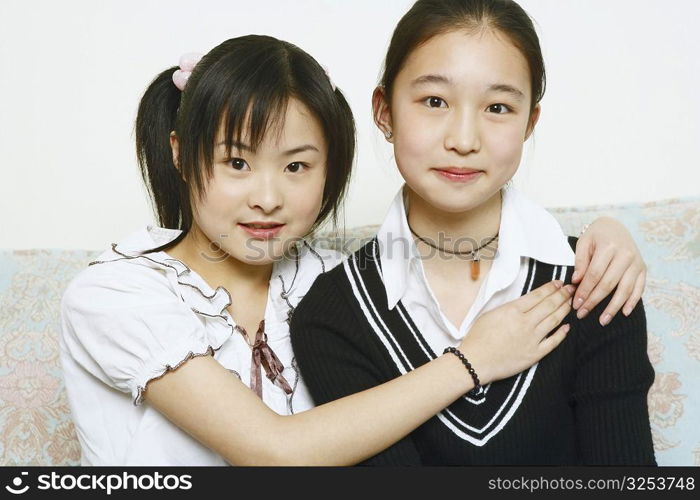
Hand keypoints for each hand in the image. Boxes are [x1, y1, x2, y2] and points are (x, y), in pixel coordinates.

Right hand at [458, 280, 573, 385]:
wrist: (475, 361)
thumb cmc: (478, 338)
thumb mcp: (491, 314)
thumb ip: (509, 308)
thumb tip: (524, 304)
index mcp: (513, 310)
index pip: (537, 295)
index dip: (550, 288)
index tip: (558, 283)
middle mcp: (525, 323)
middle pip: (549, 305)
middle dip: (562, 295)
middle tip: (570, 289)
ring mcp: (532, 338)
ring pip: (554, 320)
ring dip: (564, 310)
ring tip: (570, 303)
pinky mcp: (534, 354)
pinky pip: (553, 342)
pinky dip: (562, 334)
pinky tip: (567, 327)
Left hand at [572, 217, 645, 325]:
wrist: (616, 226)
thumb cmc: (596, 236)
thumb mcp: (584, 243)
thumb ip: (580, 262)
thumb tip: (576, 282)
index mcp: (609, 247)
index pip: (594, 274)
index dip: (585, 291)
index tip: (575, 304)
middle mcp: (626, 255)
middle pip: (609, 284)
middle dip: (594, 301)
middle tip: (582, 314)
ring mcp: (637, 262)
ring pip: (625, 289)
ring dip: (613, 307)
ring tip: (603, 320)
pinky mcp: (643, 268)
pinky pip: (639, 288)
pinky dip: (633, 301)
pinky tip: (624, 312)